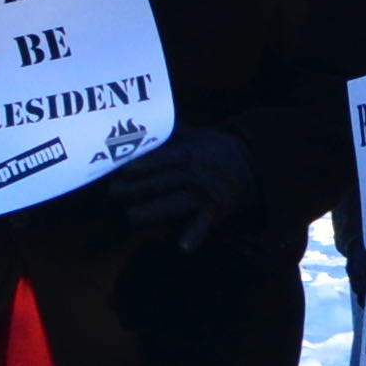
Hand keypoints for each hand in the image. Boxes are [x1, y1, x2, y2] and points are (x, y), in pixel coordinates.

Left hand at [104, 127, 255, 251]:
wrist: (252, 166)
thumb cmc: (215, 149)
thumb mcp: (198, 134)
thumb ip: (172, 130)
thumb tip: (147, 118)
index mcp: (190, 153)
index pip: (164, 159)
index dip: (145, 164)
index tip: (124, 170)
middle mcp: (196, 174)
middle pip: (163, 182)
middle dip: (137, 188)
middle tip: (113, 192)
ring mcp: (205, 193)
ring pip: (175, 203)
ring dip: (153, 211)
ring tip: (131, 216)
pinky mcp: (214, 211)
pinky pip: (203, 224)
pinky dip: (194, 235)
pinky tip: (182, 247)